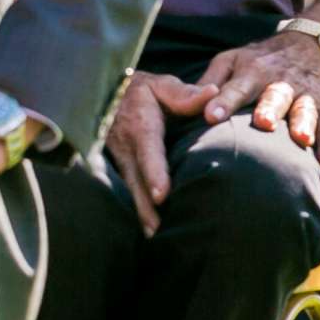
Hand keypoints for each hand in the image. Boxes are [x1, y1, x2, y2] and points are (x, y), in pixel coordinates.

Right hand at [106, 73, 215, 233]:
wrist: (106, 91)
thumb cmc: (143, 90)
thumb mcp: (162, 85)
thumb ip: (185, 94)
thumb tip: (213, 95)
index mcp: (141, 125)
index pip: (148, 151)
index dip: (154, 173)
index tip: (162, 194)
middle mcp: (126, 145)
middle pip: (137, 178)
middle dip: (146, 204)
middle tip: (157, 228)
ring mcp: (119, 156)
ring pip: (130, 186)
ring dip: (140, 210)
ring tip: (154, 233)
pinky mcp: (119, 163)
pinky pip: (128, 185)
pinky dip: (136, 204)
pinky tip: (147, 225)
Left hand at [201, 31, 319, 169]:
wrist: (316, 43)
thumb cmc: (265, 59)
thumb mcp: (234, 58)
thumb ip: (210, 81)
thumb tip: (184, 105)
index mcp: (253, 71)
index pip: (236, 86)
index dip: (224, 101)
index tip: (211, 116)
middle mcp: (281, 82)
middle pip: (275, 96)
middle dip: (269, 109)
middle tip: (263, 123)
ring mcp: (307, 94)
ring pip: (305, 110)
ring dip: (304, 124)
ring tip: (302, 139)